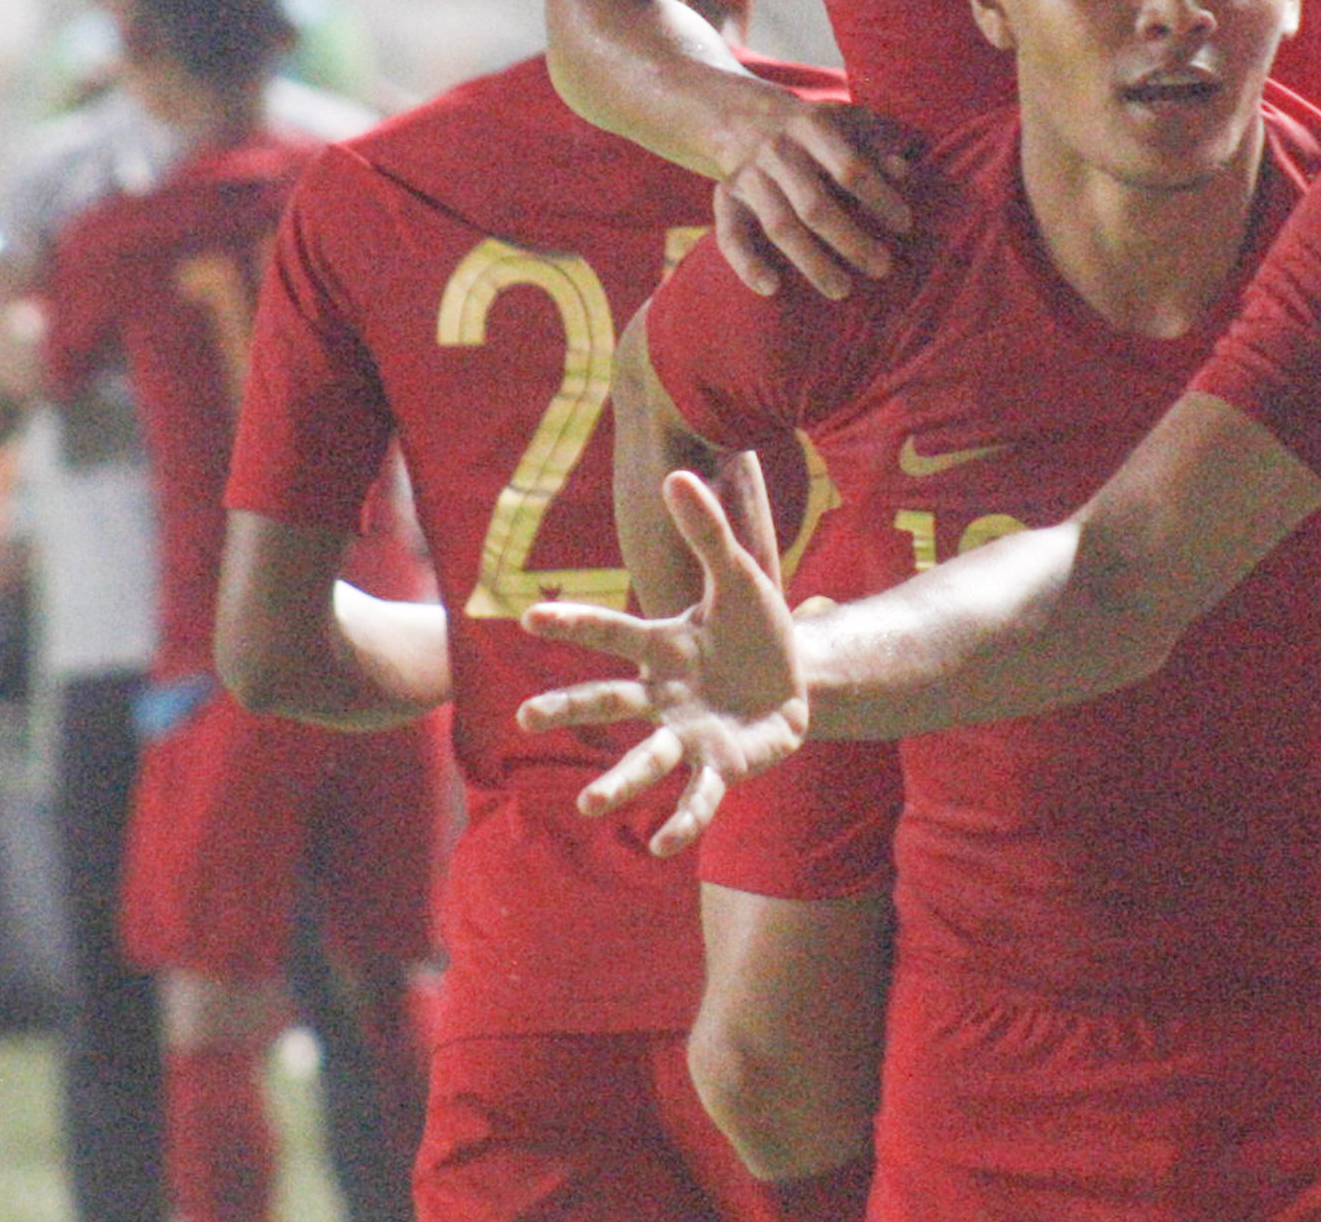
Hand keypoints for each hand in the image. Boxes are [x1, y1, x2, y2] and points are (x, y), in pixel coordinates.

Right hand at [521, 465, 809, 854]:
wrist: (796, 676)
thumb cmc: (753, 627)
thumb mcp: (740, 576)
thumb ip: (708, 532)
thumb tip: (678, 474)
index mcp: (665, 647)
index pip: (616, 632)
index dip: (577, 622)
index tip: (530, 614)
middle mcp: (665, 696)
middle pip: (611, 702)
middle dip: (570, 709)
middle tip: (524, 720)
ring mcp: (689, 735)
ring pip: (647, 759)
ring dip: (618, 782)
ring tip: (589, 804)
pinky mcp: (721, 766)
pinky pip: (698, 797)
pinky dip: (682, 821)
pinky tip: (662, 846)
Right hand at [713, 97, 915, 299]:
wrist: (743, 115)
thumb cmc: (817, 128)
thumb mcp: (850, 121)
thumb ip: (880, 145)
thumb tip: (902, 172)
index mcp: (814, 127)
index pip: (850, 168)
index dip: (880, 198)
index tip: (905, 226)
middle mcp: (778, 151)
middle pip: (815, 205)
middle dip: (851, 241)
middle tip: (882, 268)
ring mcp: (749, 176)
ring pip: (780, 226)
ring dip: (811, 263)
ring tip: (842, 290)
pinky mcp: (726, 198)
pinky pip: (729, 236)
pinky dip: (747, 264)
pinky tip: (771, 288)